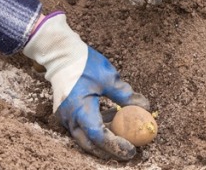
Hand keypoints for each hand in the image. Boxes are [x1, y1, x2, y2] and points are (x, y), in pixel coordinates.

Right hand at [23, 12, 148, 159]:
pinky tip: (111, 116)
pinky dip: (96, 127)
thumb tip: (144, 107)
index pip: (99, 136)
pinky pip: (82, 127)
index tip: (131, 149)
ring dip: (104, 138)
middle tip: (128, 151)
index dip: (115, 145)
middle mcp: (70, 118)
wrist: (61, 55)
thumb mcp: (108, 78)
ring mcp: (65, 117)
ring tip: (124, 130)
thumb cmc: (84, 64)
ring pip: (85, 137)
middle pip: (90, 144)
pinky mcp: (66, 113)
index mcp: (80, 109)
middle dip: (109, 151)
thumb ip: (125, 95)